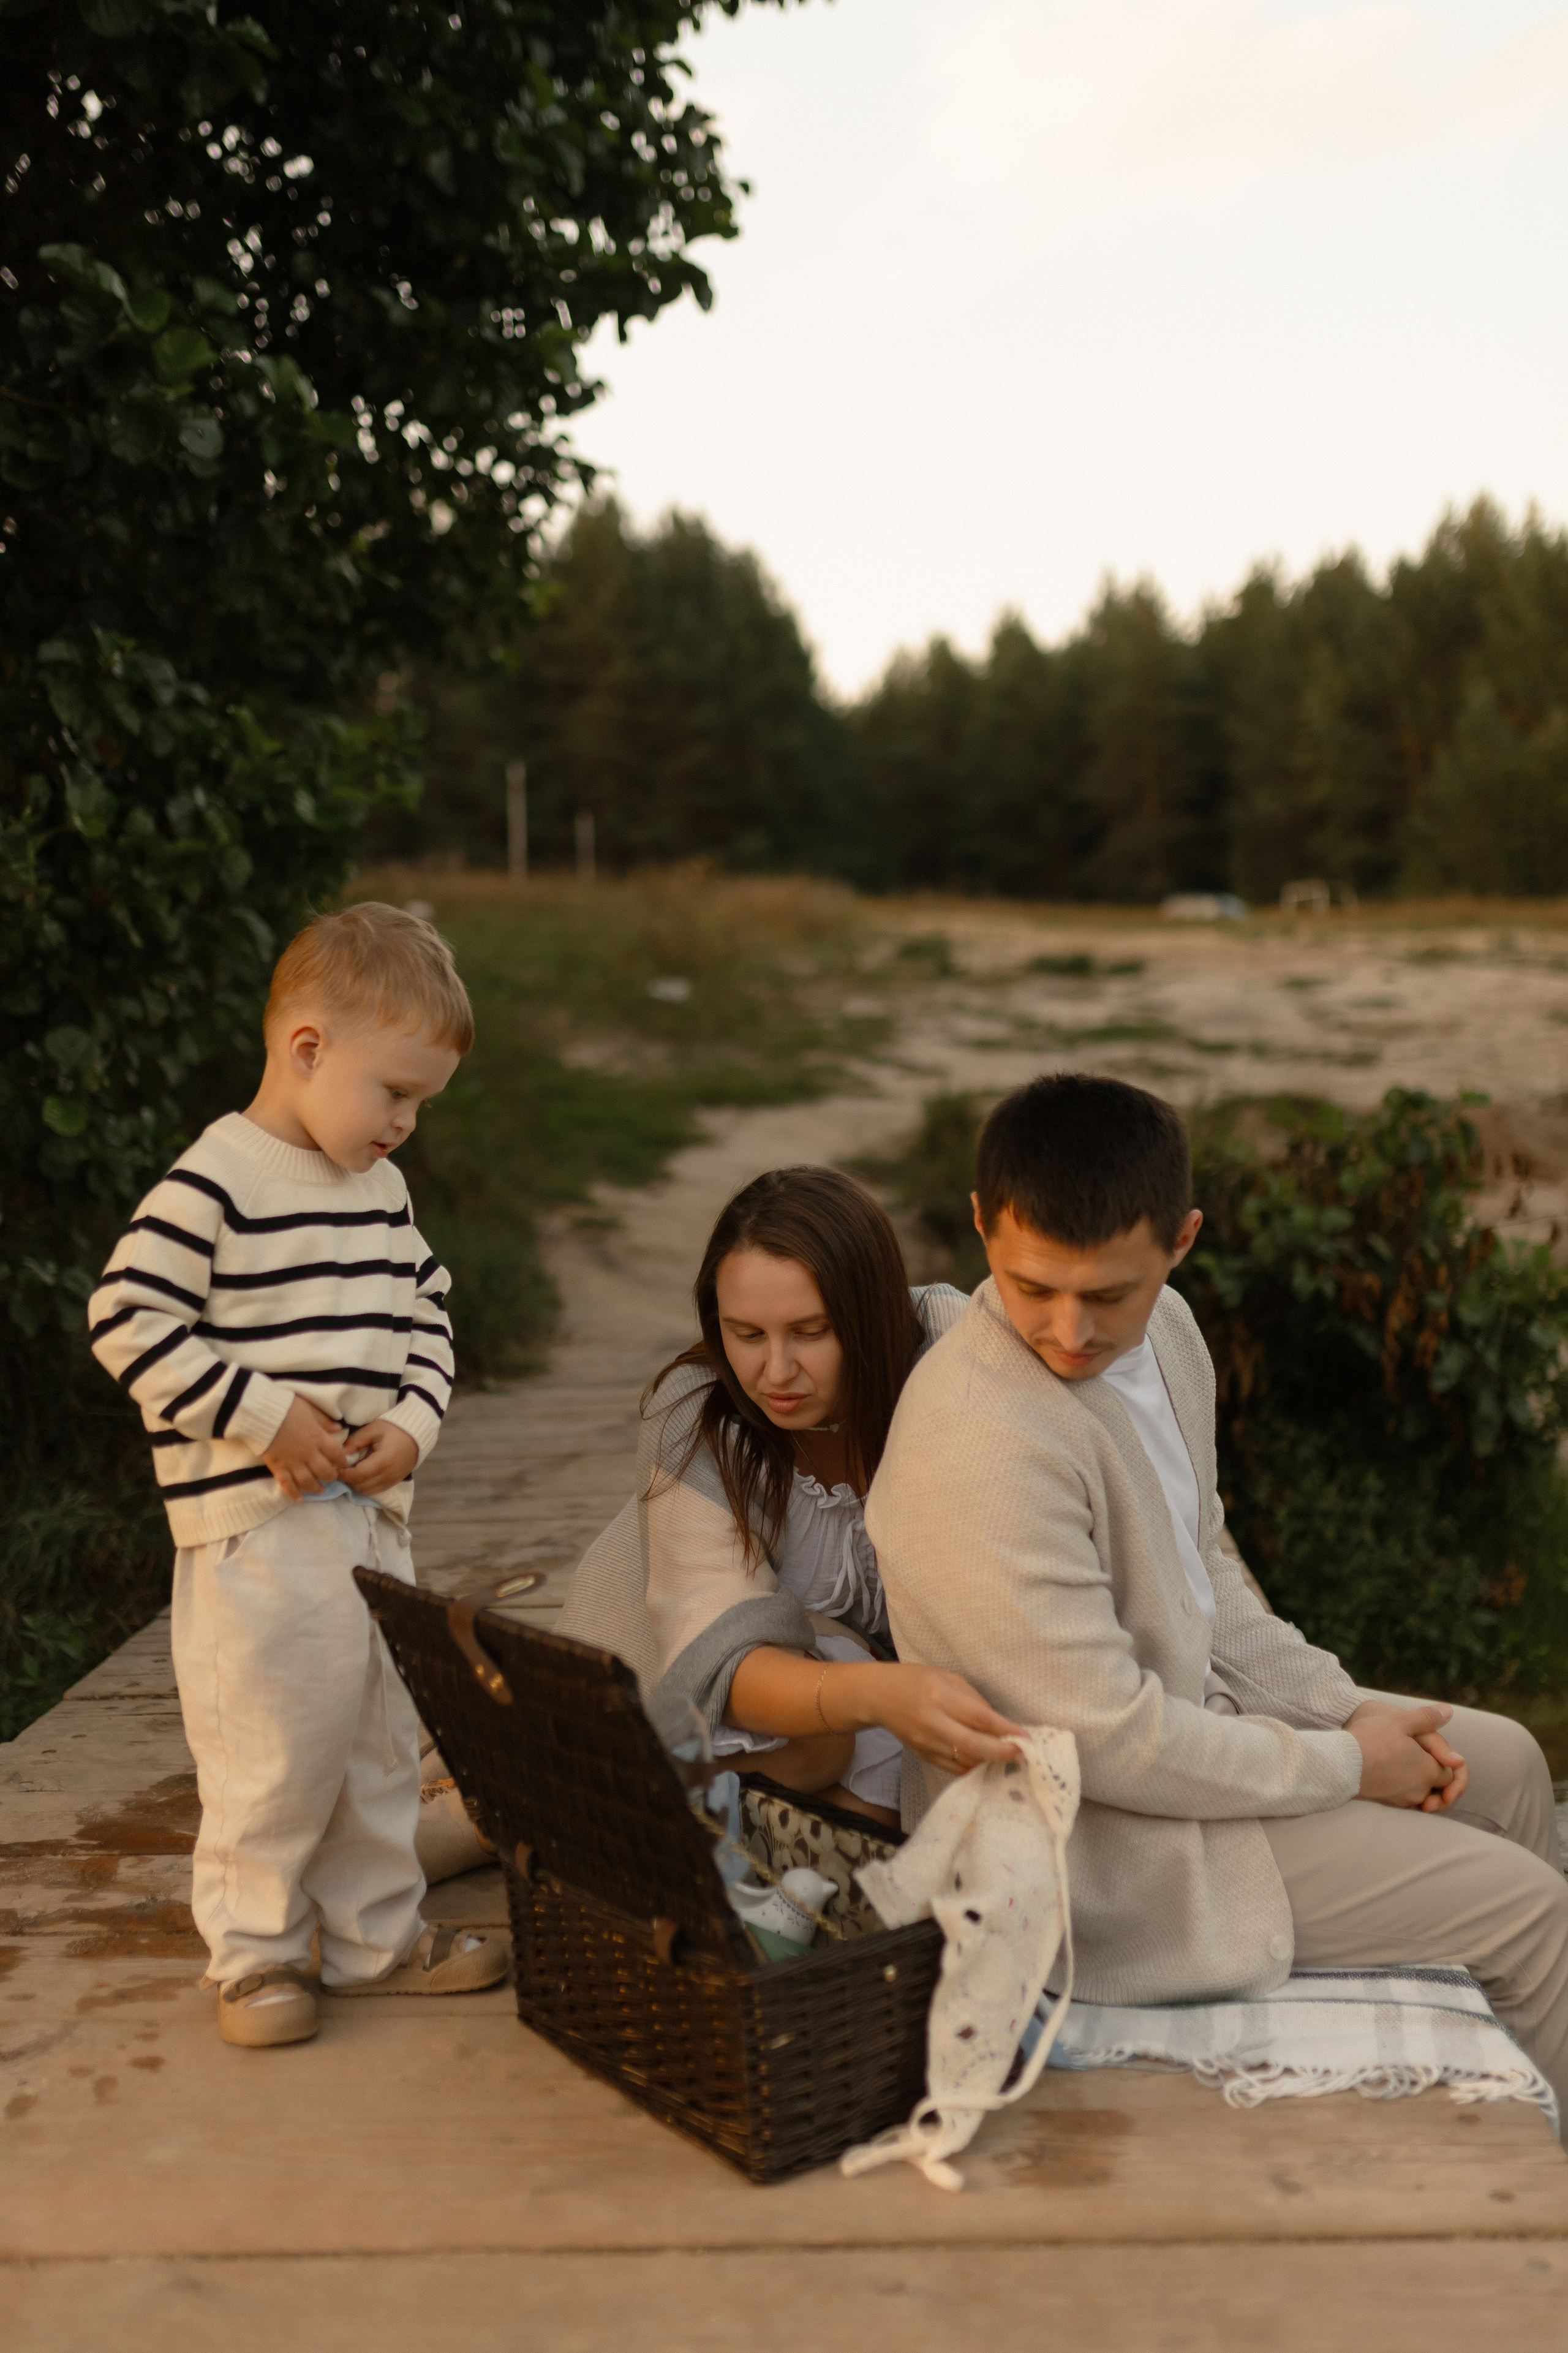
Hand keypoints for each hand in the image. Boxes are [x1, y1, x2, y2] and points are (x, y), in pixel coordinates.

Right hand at [262, 1395, 348, 1500]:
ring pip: (308, 1481)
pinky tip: (299, 1499)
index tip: (343, 1463)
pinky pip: (287, 1484)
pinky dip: (293, 1493)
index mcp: (318, 1438)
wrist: (262, 1414)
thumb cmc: (287, 1407)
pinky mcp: (278, 1467)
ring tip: (320, 1490)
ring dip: (316, 1488)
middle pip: (324, 1471)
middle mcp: (308, 1453)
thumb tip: (339, 1429)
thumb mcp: (310, 1408)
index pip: (336, 1454)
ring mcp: (292, 1462)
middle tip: (332, 1477)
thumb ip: (324, 1420)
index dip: (342, 1460)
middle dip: (331, 1476)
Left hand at [341, 1419, 418, 1495]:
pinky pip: (376, 1490)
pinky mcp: (395, 1482)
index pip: (357, 1475)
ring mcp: (392, 1481)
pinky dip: (366, 1486)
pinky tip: (362, 1475)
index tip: (335, 1467)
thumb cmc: (394, 1428)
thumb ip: (354, 1441)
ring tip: (351, 1472)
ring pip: (367, 1491)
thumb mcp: (373, 1429)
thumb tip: (339, 1453)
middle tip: (341, 1469)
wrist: (417, 1433)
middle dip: (348, 1479)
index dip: (343, 1474)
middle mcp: (388, 1475)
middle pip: (360, 1486)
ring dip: (356, 1484)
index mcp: (382, 1461)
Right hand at [828, 1662, 1026, 1775]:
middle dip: (1001, 1753)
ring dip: (989, 1762)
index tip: (1026, 1737)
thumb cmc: (916, 1680)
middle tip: (1022, 1754)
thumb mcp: (948, 1678)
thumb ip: (973, 1701)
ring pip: (964, 1761)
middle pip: (973, 1745)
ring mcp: (925, 1743)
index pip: (979, 1718)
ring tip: (1007, 1758)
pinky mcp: (922, 1755)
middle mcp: (932, 1722)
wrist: (878, 1695)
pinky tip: (985, 1761)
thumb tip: (999, 1725)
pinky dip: (972, 1766)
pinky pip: (953, 1767)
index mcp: (939, 1696)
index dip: (1005, 1730)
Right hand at [1345, 1699, 1467, 1810]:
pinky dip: (1404, 1787)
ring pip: (1422, 1792)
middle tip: (1422, 1754)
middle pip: (1438, 1784)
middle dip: (1435, 1771)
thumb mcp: (1400, 1721)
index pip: (1451, 1771)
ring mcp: (1404, 1799)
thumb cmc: (1370, 1740)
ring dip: (1419, 1780)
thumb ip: (1427, 1717)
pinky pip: (1406, 1798)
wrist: (1340, 1765)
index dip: (1447, 1759)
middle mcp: (1420, 1789)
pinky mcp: (1388, 1803)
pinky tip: (1392, 1772)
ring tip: (1405, 1761)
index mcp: (1428, 1770)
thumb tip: (1449, 1711)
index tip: (1436, 1749)